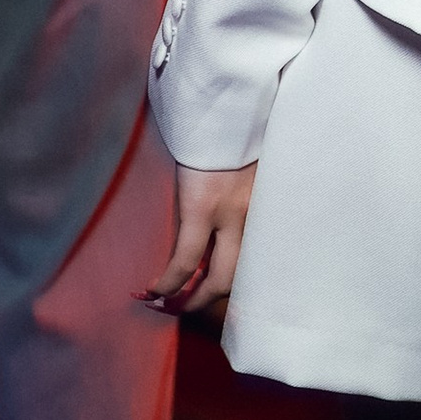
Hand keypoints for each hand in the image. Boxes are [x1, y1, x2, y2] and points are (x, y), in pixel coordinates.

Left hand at [139, 162, 256, 316]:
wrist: (231, 114)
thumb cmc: (199, 148)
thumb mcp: (182, 188)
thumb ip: (184, 224)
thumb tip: (180, 263)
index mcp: (203, 205)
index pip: (185, 263)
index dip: (167, 286)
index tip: (152, 293)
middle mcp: (234, 214)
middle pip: (221, 279)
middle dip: (196, 301)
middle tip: (174, 305)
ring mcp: (256, 212)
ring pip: (243, 269)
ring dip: (219, 287)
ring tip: (198, 292)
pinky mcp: (268, 207)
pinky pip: (253, 248)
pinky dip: (236, 263)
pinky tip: (222, 266)